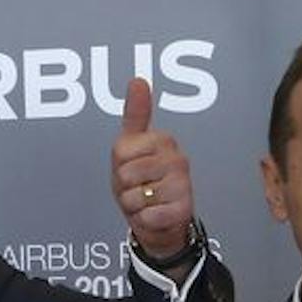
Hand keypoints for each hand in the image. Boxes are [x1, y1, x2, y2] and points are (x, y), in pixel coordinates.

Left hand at [109, 78, 195, 264]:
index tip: (130, 166)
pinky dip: (145, 220)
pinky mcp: (183, 208)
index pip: (121, 153)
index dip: (118, 165)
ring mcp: (183, 183)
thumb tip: (138, 81)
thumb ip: (135, 114)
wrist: (158, 220)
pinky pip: (147, 215)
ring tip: (146, 201)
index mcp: (162, 140)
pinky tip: (154, 215)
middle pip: (127, 174)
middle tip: (138, 188)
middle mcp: (177, 158)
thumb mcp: (130, 148)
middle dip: (125, 187)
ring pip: (135, 196)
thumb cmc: (142, 182)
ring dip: (134, 205)